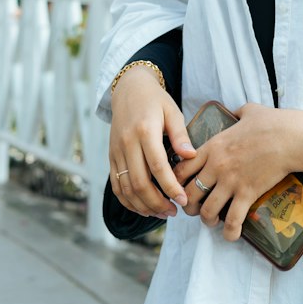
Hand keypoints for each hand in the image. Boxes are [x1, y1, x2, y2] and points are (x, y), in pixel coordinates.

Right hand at [108, 66, 197, 218]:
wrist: (129, 89)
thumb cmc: (155, 100)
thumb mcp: (172, 111)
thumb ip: (181, 134)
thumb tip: (191, 156)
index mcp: (145, 130)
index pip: (157, 166)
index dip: (170, 187)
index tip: (183, 200)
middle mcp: (127, 143)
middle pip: (139, 182)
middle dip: (157, 202)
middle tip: (174, 211)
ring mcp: (116, 151)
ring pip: (126, 188)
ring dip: (143, 206)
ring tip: (162, 214)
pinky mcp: (111, 157)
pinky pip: (116, 185)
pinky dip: (128, 201)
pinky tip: (143, 208)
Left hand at [174, 103, 302, 242]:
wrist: (291, 137)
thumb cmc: (272, 122)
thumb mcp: (248, 111)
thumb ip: (235, 113)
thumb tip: (233, 112)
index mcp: (213, 146)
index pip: (182, 168)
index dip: (177, 182)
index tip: (181, 187)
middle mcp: (217, 165)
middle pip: (189, 193)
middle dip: (189, 205)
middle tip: (196, 208)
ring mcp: (231, 181)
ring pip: (207, 210)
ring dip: (207, 220)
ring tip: (213, 221)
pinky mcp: (247, 193)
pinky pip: (232, 220)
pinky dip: (229, 232)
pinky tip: (231, 235)